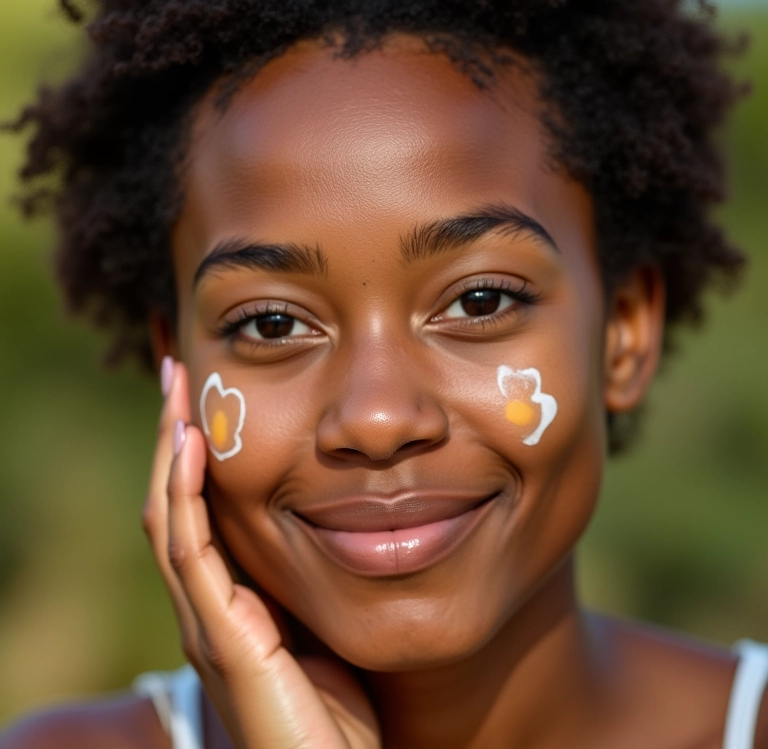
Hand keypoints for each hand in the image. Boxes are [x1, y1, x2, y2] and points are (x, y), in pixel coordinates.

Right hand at [142, 359, 379, 748]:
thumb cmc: (337, 713)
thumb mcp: (323, 628)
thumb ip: (314, 584)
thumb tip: (346, 525)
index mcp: (231, 601)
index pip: (199, 513)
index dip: (194, 457)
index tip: (203, 400)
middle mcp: (208, 606)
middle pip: (174, 504)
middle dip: (173, 437)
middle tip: (177, 375)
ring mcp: (207, 622)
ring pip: (171, 517)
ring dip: (170, 451)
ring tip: (176, 392)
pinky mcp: (222, 638)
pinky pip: (191, 553)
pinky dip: (184, 496)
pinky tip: (190, 447)